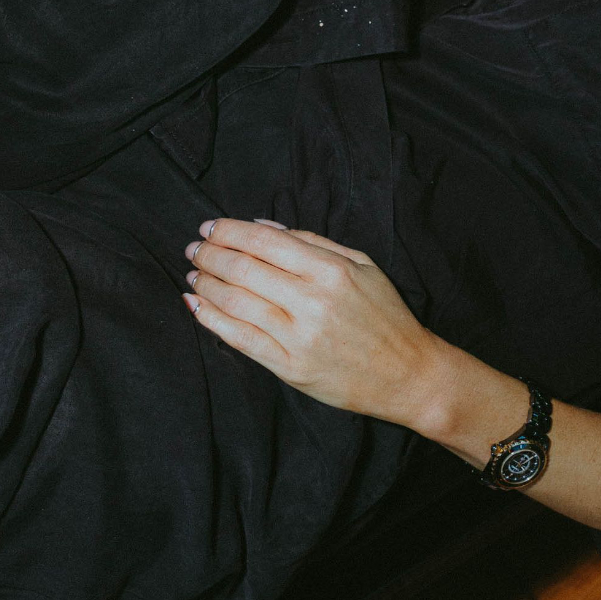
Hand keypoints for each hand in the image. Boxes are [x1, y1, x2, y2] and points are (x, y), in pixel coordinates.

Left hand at [182, 217, 445, 427]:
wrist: (406, 373)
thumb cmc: (385, 314)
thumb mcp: (362, 264)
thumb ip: (313, 241)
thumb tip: (262, 226)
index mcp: (331, 270)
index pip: (265, 242)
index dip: (229, 232)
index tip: (209, 228)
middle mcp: (312, 301)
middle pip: (244, 269)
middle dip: (211, 255)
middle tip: (194, 249)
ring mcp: (298, 337)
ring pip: (236, 302)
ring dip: (206, 284)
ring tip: (194, 274)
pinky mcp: (289, 367)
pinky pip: (240, 339)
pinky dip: (211, 320)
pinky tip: (197, 305)